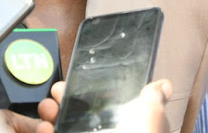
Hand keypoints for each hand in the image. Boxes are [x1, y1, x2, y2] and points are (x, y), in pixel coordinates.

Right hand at [33, 79, 171, 132]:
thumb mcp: (152, 115)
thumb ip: (154, 99)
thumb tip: (164, 84)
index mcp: (120, 123)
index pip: (98, 102)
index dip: (84, 89)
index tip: (74, 80)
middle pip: (73, 112)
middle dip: (62, 98)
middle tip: (57, 91)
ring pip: (58, 126)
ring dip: (50, 113)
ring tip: (48, 110)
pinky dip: (43, 132)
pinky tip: (45, 128)